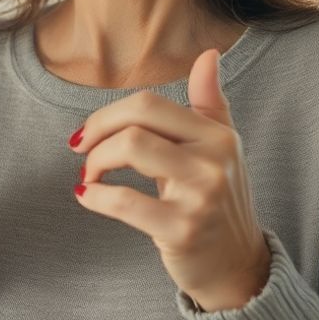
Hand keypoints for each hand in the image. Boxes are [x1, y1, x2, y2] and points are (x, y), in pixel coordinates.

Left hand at [70, 50, 270, 310]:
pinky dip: (95, 196)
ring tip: (88, 176)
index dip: (108, 114)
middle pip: (137, 120)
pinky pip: (125, 201)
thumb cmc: (219, 201)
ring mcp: (200, 195)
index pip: (150, 104)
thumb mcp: (222, 148)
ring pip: (130, 149)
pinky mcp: (182, 229)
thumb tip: (209, 54)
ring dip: (95, 162)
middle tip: (82, 152)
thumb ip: (210, 102)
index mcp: (218, 135)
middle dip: (97, 132)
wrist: (236, 265)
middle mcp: (214, 159)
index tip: (89, 133)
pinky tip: (87, 195)